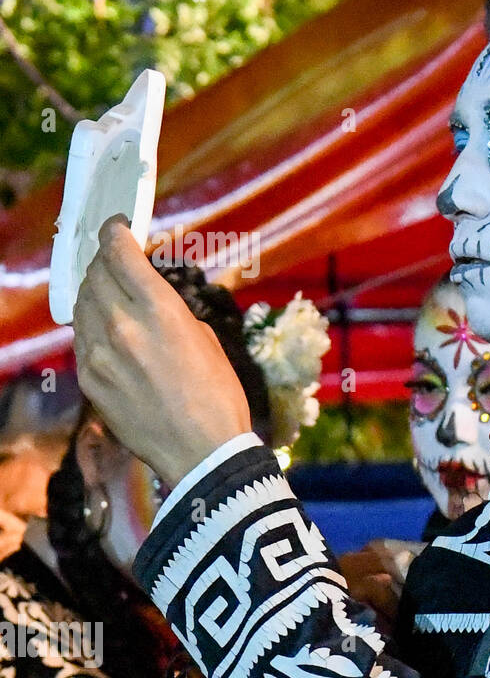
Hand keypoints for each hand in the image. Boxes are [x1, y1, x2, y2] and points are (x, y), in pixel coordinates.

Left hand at [71, 216, 251, 486]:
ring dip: (94, 291)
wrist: (202, 451)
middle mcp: (122, 326)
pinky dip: (91, 325)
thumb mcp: (206, 340)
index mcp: (160, 311)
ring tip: (108, 291)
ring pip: (82, 304)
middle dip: (104, 262)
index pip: (119, 254)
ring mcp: (99, 354)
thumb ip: (173, 312)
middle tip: (115, 260)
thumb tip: (154, 301)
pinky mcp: (89, 379)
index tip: (117, 227)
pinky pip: (81, 338)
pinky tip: (107, 329)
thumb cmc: (219, 396)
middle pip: (95, 275)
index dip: (115, 233)